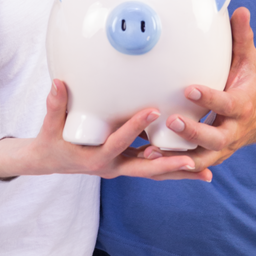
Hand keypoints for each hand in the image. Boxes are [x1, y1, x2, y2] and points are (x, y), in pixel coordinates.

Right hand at [0, 81, 213, 181]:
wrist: (48, 161)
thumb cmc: (50, 140)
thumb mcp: (50, 124)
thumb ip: (55, 104)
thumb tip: (57, 83)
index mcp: (96, 158)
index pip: (119, 142)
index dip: (135, 127)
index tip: (153, 111)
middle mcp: (112, 167)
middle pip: (145, 168)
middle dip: (168, 165)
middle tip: (191, 160)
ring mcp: (122, 168)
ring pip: (154, 171)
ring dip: (178, 172)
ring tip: (207, 171)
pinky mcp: (128, 165)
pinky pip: (153, 167)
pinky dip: (172, 167)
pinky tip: (194, 164)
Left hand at [162, 8, 255, 169]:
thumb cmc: (246, 83)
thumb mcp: (248, 60)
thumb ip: (242, 37)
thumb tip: (240, 10)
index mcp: (241, 106)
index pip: (226, 103)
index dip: (210, 98)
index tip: (190, 88)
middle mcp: (233, 131)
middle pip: (215, 138)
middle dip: (194, 132)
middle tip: (172, 120)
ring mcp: (221, 148)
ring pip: (200, 158)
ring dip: (177, 156)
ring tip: (153, 151)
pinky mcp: (208, 157)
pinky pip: (190, 165)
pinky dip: (171, 165)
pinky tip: (148, 159)